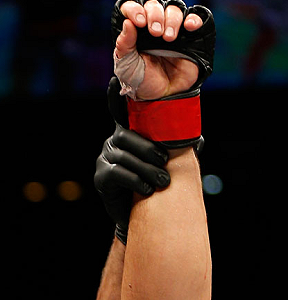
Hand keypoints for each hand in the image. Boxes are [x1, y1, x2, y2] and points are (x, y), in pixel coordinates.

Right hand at [94, 87, 169, 241]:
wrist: (140, 219)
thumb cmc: (155, 187)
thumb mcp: (168, 164)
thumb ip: (179, 149)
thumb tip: (199, 139)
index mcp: (128, 134)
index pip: (121, 112)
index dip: (114, 97)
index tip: (114, 80)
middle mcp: (113, 143)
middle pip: (127, 136)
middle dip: (148, 149)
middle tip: (165, 163)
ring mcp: (104, 159)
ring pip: (125, 157)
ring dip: (147, 169)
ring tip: (162, 182)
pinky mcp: (100, 178)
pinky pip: (118, 174)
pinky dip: (135, 181)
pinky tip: (147, 190)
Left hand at [115, 0, 201, 99]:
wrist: (160, 96)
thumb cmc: (140, 80)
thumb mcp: (126, 66)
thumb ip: (124, 45)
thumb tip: (127, 22)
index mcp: (136, 29)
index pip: (133, 8)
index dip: (135, 9)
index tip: (139, 22)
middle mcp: (154, 24)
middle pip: (155, 5)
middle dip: (155, 15)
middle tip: (155, 33)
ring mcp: (172, 29)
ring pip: (174, 9)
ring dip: (172, 20)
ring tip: (169, 39)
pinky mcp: (189, 36)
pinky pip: (195, 19)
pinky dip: (194, 19)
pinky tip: (189, 26)